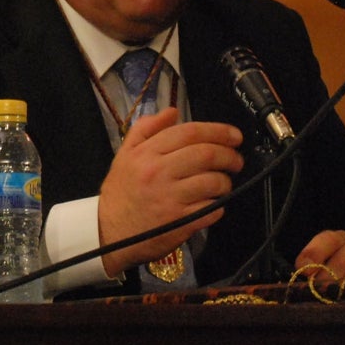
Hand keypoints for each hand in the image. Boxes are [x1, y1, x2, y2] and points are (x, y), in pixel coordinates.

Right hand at [98, 107, 242, 276]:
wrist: (109, 232)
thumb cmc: (120, 192)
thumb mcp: (124, 154)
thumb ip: (145, 129)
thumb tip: (172, 112)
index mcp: (146, 153)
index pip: (189, 133)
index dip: (218, 131)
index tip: (234, 136)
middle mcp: (159, 172)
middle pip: (207, 154)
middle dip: (230, 155)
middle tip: (236, 159)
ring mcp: (171, 198)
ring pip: (214, 181)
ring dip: (226, 181)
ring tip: (223, 183)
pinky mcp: (181, 222)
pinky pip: (213, 208)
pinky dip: (219, 204)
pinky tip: (212, 203)